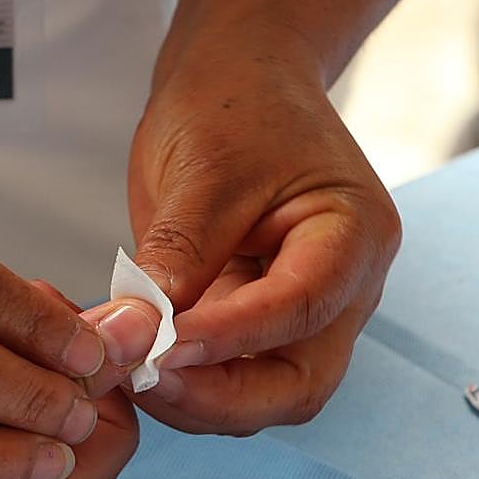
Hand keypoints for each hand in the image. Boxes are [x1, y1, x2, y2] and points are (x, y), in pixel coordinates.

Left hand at [125, 25, 400, 433]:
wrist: (238, 79)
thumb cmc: (235, 104)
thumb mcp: (204, 168)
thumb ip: (179, 251)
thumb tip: (141, 329)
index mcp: (354, 235)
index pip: (300, 307)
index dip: (230, 338)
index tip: (160, 348)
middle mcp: (342, 291)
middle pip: (298, 384)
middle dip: (219, 397)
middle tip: (141, 379)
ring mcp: (301, 315)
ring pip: (262, 395)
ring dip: (194, 399)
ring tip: (125, 370)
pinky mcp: (256, 325)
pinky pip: (228, 376)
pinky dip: (182, 382)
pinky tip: (132, 363)